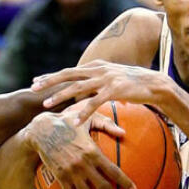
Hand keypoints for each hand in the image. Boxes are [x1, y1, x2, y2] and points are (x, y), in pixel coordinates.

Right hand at [26, 108, 136, 188]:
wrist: (42, 130)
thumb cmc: (67, 122)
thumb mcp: (87, 119)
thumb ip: (107, 124)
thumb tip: (124, 133)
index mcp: (93, 151)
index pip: (113, 170)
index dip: (124, 182)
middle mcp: (84, 165)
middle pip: (103, 187)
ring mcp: (71, 172)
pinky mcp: (60, 176)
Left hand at [33, 60, 176, 123]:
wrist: (156, 84)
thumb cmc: (135, 84)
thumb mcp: (113, 79)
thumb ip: (99, 81)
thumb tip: (88, 89)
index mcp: (97, 66)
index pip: (70, 70)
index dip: (53, 75)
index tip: (37, 81)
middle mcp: (99, 70)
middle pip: (68, 75)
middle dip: (49, 81)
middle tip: (33, 87)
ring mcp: (106, 79)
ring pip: (77, 88)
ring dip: (60, 96)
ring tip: (47, 105)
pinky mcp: (114, 90)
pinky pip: (94, 103)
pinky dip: (83, 112)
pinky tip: (74, 121)